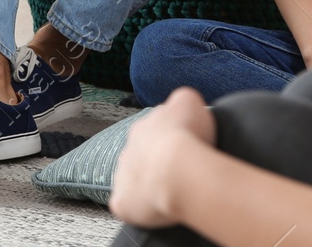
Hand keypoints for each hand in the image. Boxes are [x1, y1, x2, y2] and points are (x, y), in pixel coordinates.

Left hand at [109, 87, 216, 227]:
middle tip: (178, 171)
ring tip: (169, 191)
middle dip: (155, 161)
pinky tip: (155, 209)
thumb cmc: (188, 135)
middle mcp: (127, 148)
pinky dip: (138, 208)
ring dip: (146, 184)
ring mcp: (122, 176)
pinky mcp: (121, 201)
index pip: (154, 132)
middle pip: (141, 155)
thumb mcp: (190, 102)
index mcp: (143, 127)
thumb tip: (182, 106)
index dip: (170, 141)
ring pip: (132, 179)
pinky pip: (127, 205)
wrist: (178, 169)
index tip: (184, 148)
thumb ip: (182, 102)